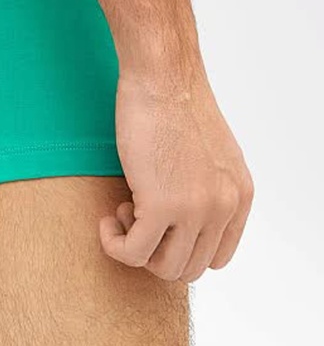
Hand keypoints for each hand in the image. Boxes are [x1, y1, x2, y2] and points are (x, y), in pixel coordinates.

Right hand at [99, 73, 253, 282]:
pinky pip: (132, 252)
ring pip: (163, 268)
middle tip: (134, 214)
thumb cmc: (173, 102)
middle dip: (155, 250)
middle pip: (189, 267)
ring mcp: (196, 209)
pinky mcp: (162, 205)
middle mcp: (224, 207)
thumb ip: (206, 187)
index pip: (216, 256)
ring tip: (122, 211)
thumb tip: (180, 213)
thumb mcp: (207, 153)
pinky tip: (106, 219)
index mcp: (239, 196)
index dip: (178, 247)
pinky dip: (114, 243)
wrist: (161, 77)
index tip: (155, 224)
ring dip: (134, 248)